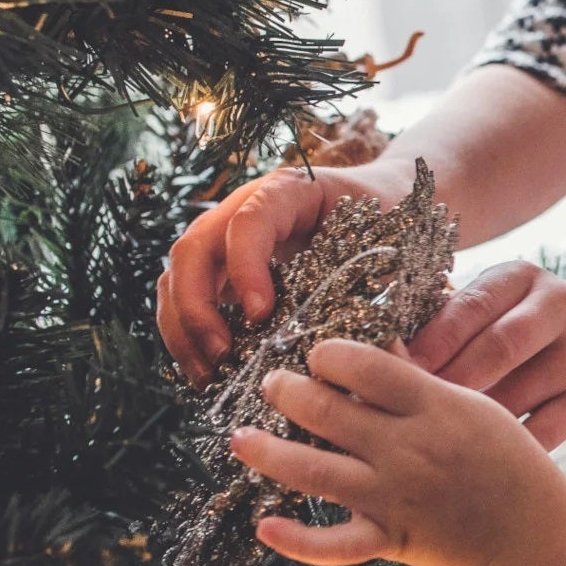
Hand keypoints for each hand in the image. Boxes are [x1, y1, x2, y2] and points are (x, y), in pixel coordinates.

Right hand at [158, 158, 417, 384]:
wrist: (383, 202)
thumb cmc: (386, 223)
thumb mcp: (387, 242)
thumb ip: (371, 281)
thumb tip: (361, 346)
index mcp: (289, 191)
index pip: (248, 221)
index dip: (245, 268)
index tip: (261, 315)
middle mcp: (245, 208)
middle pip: (195, 248)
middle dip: (197, 306)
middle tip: (222, 354)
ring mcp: (226, 237)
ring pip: (178, 275)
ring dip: (183, 327)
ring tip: (208, 373)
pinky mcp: (222, 267)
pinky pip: (185, 296)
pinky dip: (187, 334)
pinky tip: (207, 372)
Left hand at [231, 339, 565, 565]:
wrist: (530, 531)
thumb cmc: (509, 461)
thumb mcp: (475, 407)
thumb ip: (422, 383)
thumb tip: (375, 351)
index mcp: (433, 408)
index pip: (364, 366)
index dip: (329, 354)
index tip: (318, 354)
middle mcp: (407, 449)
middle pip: (327, 410)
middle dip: (287, 391)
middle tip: (273, 384)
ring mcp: (394, 496)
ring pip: (312, 471)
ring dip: (267, 452)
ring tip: (241, 438)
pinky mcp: (389, 539)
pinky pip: (332, 544)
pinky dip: (295, 541)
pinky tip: (264, 526)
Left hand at [405, 260, 565, 449]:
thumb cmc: (537, 337)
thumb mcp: (506, 307)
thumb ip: (455, 321)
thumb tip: (383, 357)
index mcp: (523, 278)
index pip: (471, 306)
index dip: (430, 341)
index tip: (391, 372)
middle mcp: (558, 309)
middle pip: (497, 348)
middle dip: (449, 382)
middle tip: (406, 412)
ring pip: (514, 397)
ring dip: (471, 424)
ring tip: (430, 442)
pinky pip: (540, 434)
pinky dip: (505, 450)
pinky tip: (475, 462)